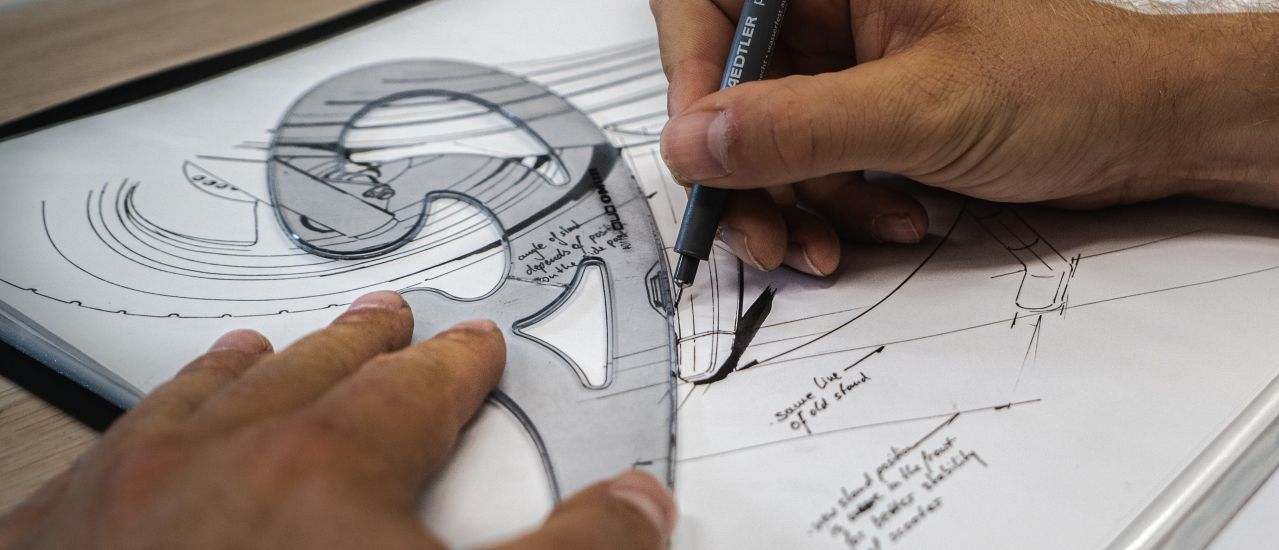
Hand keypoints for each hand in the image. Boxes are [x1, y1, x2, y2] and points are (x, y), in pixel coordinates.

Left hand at [0, 291, 676, 549]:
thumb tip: (636, 507)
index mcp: (332, 462)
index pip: (417, 390)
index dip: (458, 368)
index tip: (474, 349)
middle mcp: (222, 456)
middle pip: (309, 375)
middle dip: (356, 346)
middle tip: (383, 317)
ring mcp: (129, 496)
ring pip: (195, 404)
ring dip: (240, 374)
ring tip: (257, 350)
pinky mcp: (57, 541)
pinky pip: (97, 462)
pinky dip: (133, 436)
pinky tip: (133, 441)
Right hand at [652, 0, 1209, 275]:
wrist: (1151, 128)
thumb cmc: (1077, 81)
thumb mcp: (926, 110)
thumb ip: (802, 126)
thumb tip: (698, 140)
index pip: (714, 1)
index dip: (692, 70)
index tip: (700, 144)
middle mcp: (846, 0)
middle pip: (735, 78)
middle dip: (745, 164)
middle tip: (758, 225)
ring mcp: (862, 56)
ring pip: (773, 129)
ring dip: (796, 197)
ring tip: (832, 239)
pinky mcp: (881, 106)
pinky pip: (820, 157)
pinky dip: (840, 200)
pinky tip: (889, 216)